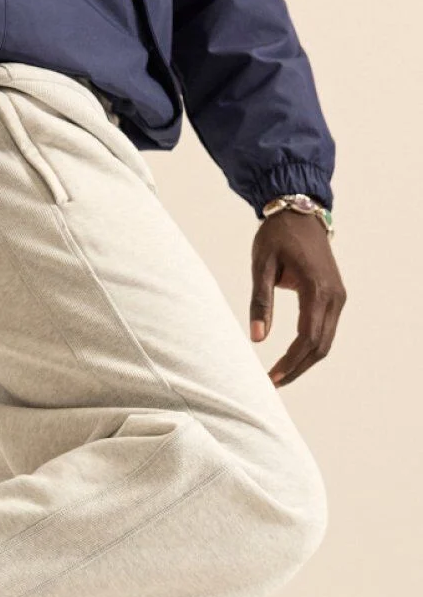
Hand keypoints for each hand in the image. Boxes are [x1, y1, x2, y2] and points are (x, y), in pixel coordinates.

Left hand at [249, 211, 346, 387]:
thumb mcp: (262, 266)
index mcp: (317, 289)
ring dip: (305, 362)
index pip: (307, 338)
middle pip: (320, 346)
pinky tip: (292, 358)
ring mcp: (338, 297)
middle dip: (297, 368)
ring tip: (280, 376)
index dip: (290, 363)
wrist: (300, 212)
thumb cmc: (277, 236)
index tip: (270, 379)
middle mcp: (334, 296)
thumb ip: (261, 302)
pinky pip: (326, 331)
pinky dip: (311, 348)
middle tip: (272, 384)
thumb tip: (257, 339)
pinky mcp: (336, 296)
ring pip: (326, 342)